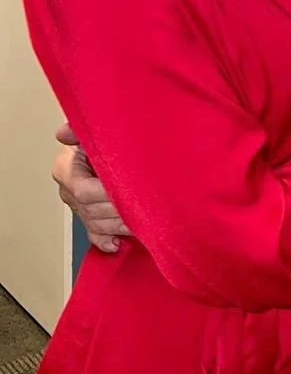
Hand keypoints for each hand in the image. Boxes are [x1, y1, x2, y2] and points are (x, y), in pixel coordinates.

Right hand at [53, 122, 129, 252]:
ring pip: (96, 225)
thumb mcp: (90, 130)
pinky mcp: (88, 217)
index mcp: (67, 170)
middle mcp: (70, 191)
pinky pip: (95, 235)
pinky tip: (119, 243)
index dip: (107, 194)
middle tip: (144, 209)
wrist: (101, 144)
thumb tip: (63, 133)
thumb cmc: (98, 136)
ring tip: (141, 224)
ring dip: (118, 226)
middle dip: (118, 211)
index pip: (85, 191)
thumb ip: (79, 130)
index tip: (129, 191)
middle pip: (92, 211)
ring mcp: (78, 207)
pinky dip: (107, 240)